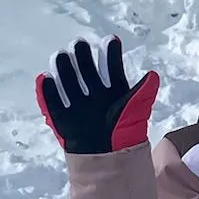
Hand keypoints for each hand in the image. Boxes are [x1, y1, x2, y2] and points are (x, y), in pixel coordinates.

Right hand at [37, 38, 159, 154]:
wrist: (110, 158)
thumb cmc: (126, 132)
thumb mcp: (138, 109)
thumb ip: (144, 92)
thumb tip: (153, 74)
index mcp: (113, 90)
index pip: (111, 68)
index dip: (110, 54)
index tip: (110, 40)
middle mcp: (94, 94)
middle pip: (85, 70)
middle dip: (82, 56)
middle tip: (79, 44)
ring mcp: (78, 104)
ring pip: (68, 82)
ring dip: (64, 68)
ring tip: (61, 55)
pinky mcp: (63, 117)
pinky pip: (53, 102)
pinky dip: (48, 91)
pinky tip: (45, 77)